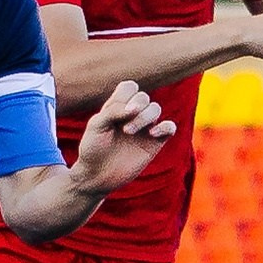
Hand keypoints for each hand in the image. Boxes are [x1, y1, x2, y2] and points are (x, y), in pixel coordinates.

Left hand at [69, 81, 175, 196]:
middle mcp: (132, 115)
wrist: (96, 176)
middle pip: (143, 97)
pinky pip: (170, 127)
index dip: (125, 94)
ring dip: (145, 117)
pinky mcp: (155, 143)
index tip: (115, 111)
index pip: (129, 87)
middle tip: (123, 129)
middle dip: (135, 108)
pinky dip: (165, 126)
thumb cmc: (92, 148)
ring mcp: (144, 128)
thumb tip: (134, 108)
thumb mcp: (96, 126)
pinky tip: (152, 134)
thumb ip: (113, 111)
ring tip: (129, 133)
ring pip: (156, 109)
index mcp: (117, 107)